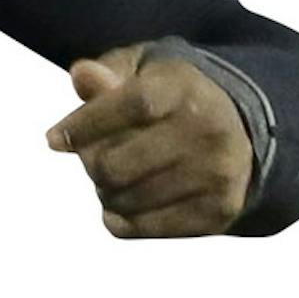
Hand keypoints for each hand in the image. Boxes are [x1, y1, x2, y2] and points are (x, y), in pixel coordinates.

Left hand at [45, 47, 255, 235]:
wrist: (244, 130)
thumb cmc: (172, 97)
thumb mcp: (144, 70)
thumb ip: (109, 71)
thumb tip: (81, 75)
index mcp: (187, 88)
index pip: (130, 105)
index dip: (85, 125)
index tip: (54, 139)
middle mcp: (208, 131)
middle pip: (116, 165)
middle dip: (91, 163)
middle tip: (93, 156)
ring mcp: (216, 175)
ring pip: (123, 200)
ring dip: (105, 191)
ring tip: (116, 176)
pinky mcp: (216, 212)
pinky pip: (138, 227)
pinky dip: (119, 217)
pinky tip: (127, 199)